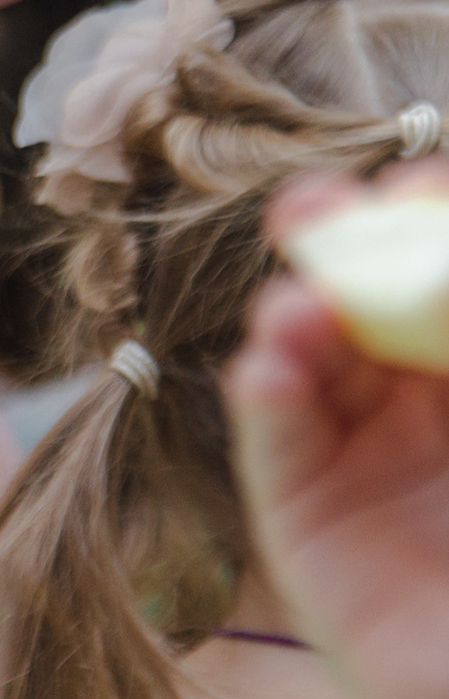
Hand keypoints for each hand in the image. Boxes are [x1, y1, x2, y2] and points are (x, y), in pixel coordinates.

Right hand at [228, 164, 448, 698]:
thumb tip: (433, 250)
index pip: (434, 283)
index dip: (419, 223)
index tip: (412, 183)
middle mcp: (419, 408)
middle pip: (364, 301)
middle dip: (338, 246)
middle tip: (317, 207)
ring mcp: (355, 457)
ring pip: (309, 358)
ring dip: (295, 317)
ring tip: (297, 306)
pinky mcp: (300, 514)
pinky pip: (276, 439)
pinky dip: (266, 393)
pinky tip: (270, 364)